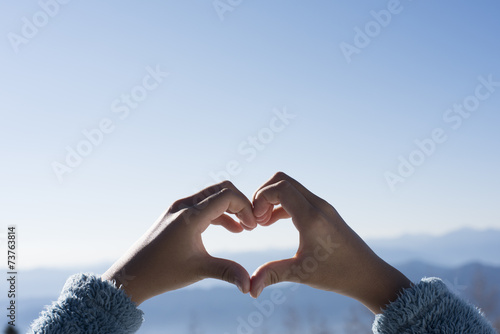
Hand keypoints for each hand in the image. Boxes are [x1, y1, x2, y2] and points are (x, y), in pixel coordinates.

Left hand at [102, 181, 257, 304]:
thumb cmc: (162, 272)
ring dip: (230, 208)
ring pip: (212, 196)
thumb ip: (227, 272)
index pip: (227, 195)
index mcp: (191, 216)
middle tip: (252, 223)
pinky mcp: (176, 215)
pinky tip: (230, 229)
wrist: (131, 276)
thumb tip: (250, 285)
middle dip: (240, 203)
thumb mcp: (198, 270)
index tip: (253, 226)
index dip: (245, 207)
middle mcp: (184, 206)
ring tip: (244, 228)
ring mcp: (178, 208)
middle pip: (221, 189)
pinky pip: (203, 205)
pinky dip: (219, 213)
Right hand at [250, 172, 410, 313]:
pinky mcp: (324, 211)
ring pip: (290, 186)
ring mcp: (323, 206)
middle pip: (283, 180)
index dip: (261, 198)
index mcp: (312, 217)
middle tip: (256, 218)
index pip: (280, 188)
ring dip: (272, 198)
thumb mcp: (301, 274)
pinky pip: (298, 197)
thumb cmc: (337, 274)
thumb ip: (272, 275)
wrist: (368, 275)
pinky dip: (282, 203)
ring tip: (262, 222)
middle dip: (263, 194)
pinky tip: (273, 221)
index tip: (256, 221)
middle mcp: (318, 206)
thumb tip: (250, 290)